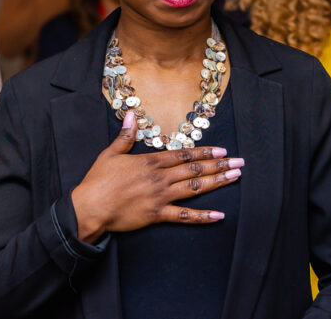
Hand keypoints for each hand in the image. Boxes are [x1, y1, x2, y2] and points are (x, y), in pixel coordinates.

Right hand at [70, 111, 242, 243]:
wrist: (90, 207)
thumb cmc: (98, 181)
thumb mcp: (110, 153)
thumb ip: (125, 135)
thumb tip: (130, 114)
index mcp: (151, 162)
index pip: (184, 155)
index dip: (204, 151)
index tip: (222, 149)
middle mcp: (160, 178)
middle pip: (195, 170)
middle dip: (219, 165)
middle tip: (240, 163)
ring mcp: (161, 196)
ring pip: (195, 188)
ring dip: (218, 182)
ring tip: (235, 177)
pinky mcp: (157, 214)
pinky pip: (184, 216)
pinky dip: (203, 216)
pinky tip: (219, 215)